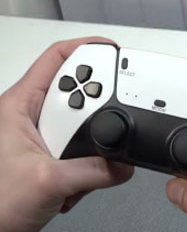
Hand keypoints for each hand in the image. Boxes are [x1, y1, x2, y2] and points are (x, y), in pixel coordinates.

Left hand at [0, 37, 133, 231]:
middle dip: (96, 110)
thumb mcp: (48, 183)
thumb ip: (93, 170)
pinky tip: (76, 181)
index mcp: (19, 105)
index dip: (88, 48)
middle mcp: (29, 116)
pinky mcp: (50, 156)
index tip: (116, 54)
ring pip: (82, 123)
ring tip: (83, 164)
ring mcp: (41, 136)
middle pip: (77, 90)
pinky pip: (82, 148)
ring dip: (91, 144)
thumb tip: (123, 162)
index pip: (57, 58)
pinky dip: (88, 163)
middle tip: (104, 123)